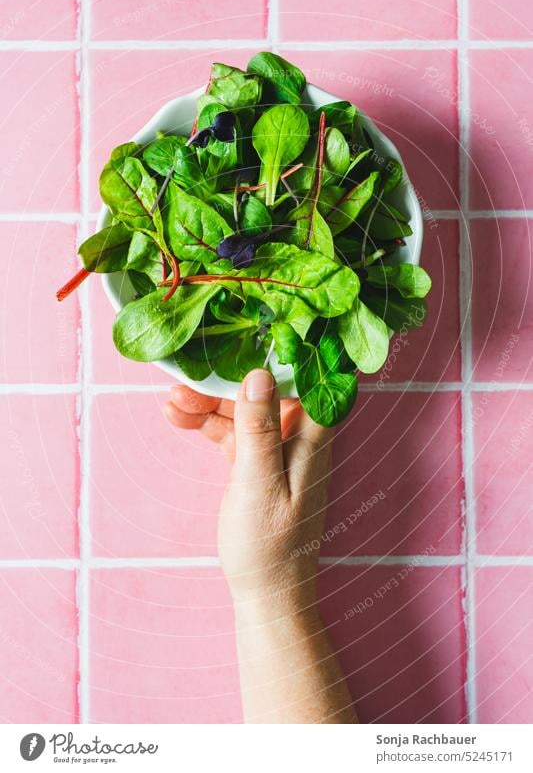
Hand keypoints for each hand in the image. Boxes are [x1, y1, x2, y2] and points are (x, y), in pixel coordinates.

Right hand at [165, 369, 332, 613]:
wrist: (266, 594)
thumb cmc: (271, 545)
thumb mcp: (258, 483)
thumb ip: (259, 429)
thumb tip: (259, 373)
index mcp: (311, 436)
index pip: (311, 377)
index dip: (289, 348)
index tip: (256, 326)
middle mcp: (297, 435)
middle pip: (264, 390)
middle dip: (225, 380)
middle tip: (184, 379)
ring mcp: (274, 449)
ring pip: (242, 409)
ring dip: (208, 403)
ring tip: (171, 402)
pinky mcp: (254, 462)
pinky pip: (231, 432)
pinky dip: (206, 424)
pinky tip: (178, 418)